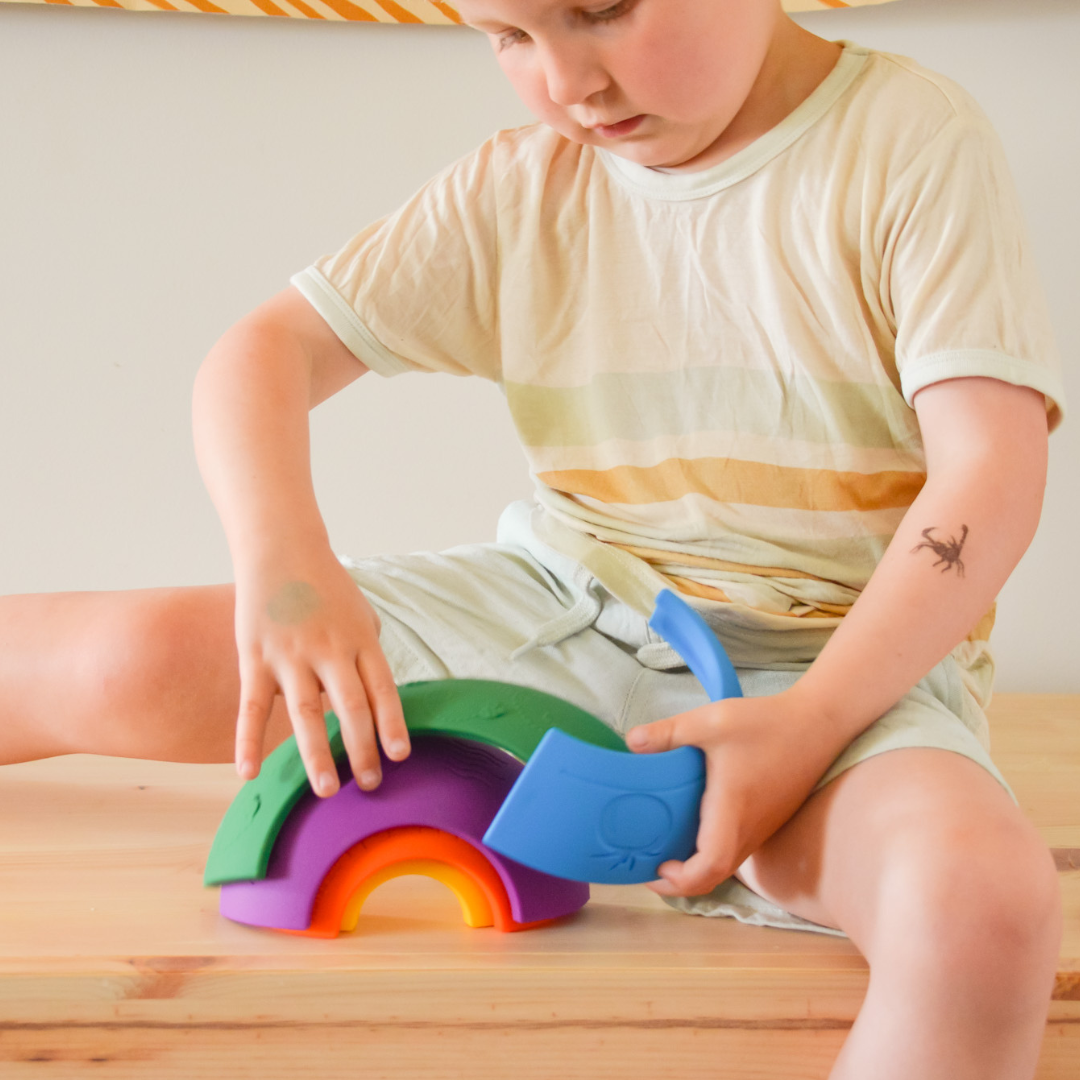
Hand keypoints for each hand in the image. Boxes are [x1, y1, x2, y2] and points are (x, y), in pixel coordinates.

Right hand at [233, 550, 407, 797]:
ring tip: (328, 791)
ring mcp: (291, 655)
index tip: (400, 756)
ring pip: (307, 713)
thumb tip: (376, 693)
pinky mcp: (255, 658)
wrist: (281, 549)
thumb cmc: (326, 585)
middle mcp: (329, 649)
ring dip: (318, 755)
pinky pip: (251, 707)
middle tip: (370, 785)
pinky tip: (248, 774)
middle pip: (352, 707)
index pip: (382, 688)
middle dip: (363, 749)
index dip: (392, 723)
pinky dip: (247, 741)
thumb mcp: (361, 612)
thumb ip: (369, 651)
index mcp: (360, 639)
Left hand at [626, 689, 842, 896]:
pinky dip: (711, 851)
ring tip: (665, 847)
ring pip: (725, 864)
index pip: (709, 867)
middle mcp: (749, 829)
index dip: (680, 880)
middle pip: (714, 875)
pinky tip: (693, 826)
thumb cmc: (766, 724)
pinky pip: (735, 849)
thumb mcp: (712, 721)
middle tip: (649, 863)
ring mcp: (761, 828)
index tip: (655, 867)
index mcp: (733, 812)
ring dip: (696, 867)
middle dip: (680, 881)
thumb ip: (670, 732)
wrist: (817, 724)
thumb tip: (631, 742)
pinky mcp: (767, 819)